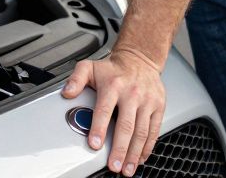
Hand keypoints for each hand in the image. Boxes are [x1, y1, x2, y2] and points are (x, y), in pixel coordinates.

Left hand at [61, 49, 165, 175]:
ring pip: (142, 132)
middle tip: (114, 165)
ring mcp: (147, 101)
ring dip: (134, 153)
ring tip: (127, 168)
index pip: (104, 110)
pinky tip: (140, 158)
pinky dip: (148, 147)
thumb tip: (66, 92)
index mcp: (113, 85)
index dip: (99, 128)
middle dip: (119, 149)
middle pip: (126, 126)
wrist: (140, 58)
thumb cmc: (113, 68)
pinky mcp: (158, 107)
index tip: (94, 144)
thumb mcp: (89, 67)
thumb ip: (76, 79)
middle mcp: (132, 94)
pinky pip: (154, 130)